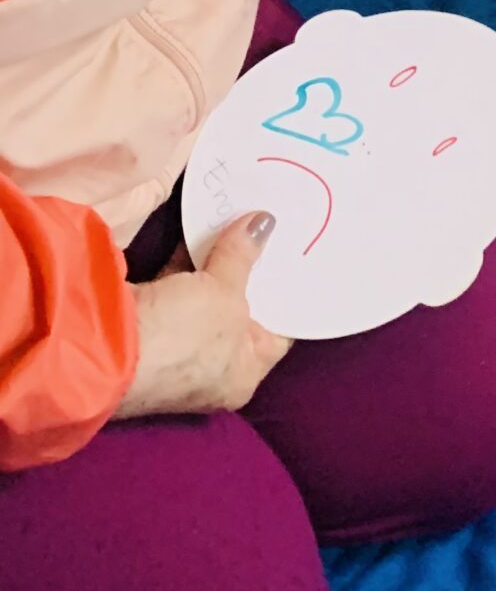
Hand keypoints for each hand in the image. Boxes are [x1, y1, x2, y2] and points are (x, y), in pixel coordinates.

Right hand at [115, 213, 291, 417]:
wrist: (101, 350)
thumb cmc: (181, 336)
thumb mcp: (223, 293)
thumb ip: (244, 255)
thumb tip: (264, 222)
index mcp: (243, 374)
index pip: (279, 330)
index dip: (289, 290)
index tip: (299, 250)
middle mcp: (213, 368)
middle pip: (240, 308)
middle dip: (251, 267)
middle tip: (270, 223)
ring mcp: (177, 348)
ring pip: (206, 296)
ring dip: (216, 259)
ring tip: (239, 215)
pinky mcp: (148, 326)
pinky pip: (176, 289)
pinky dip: (186, 262)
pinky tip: (198, 228)